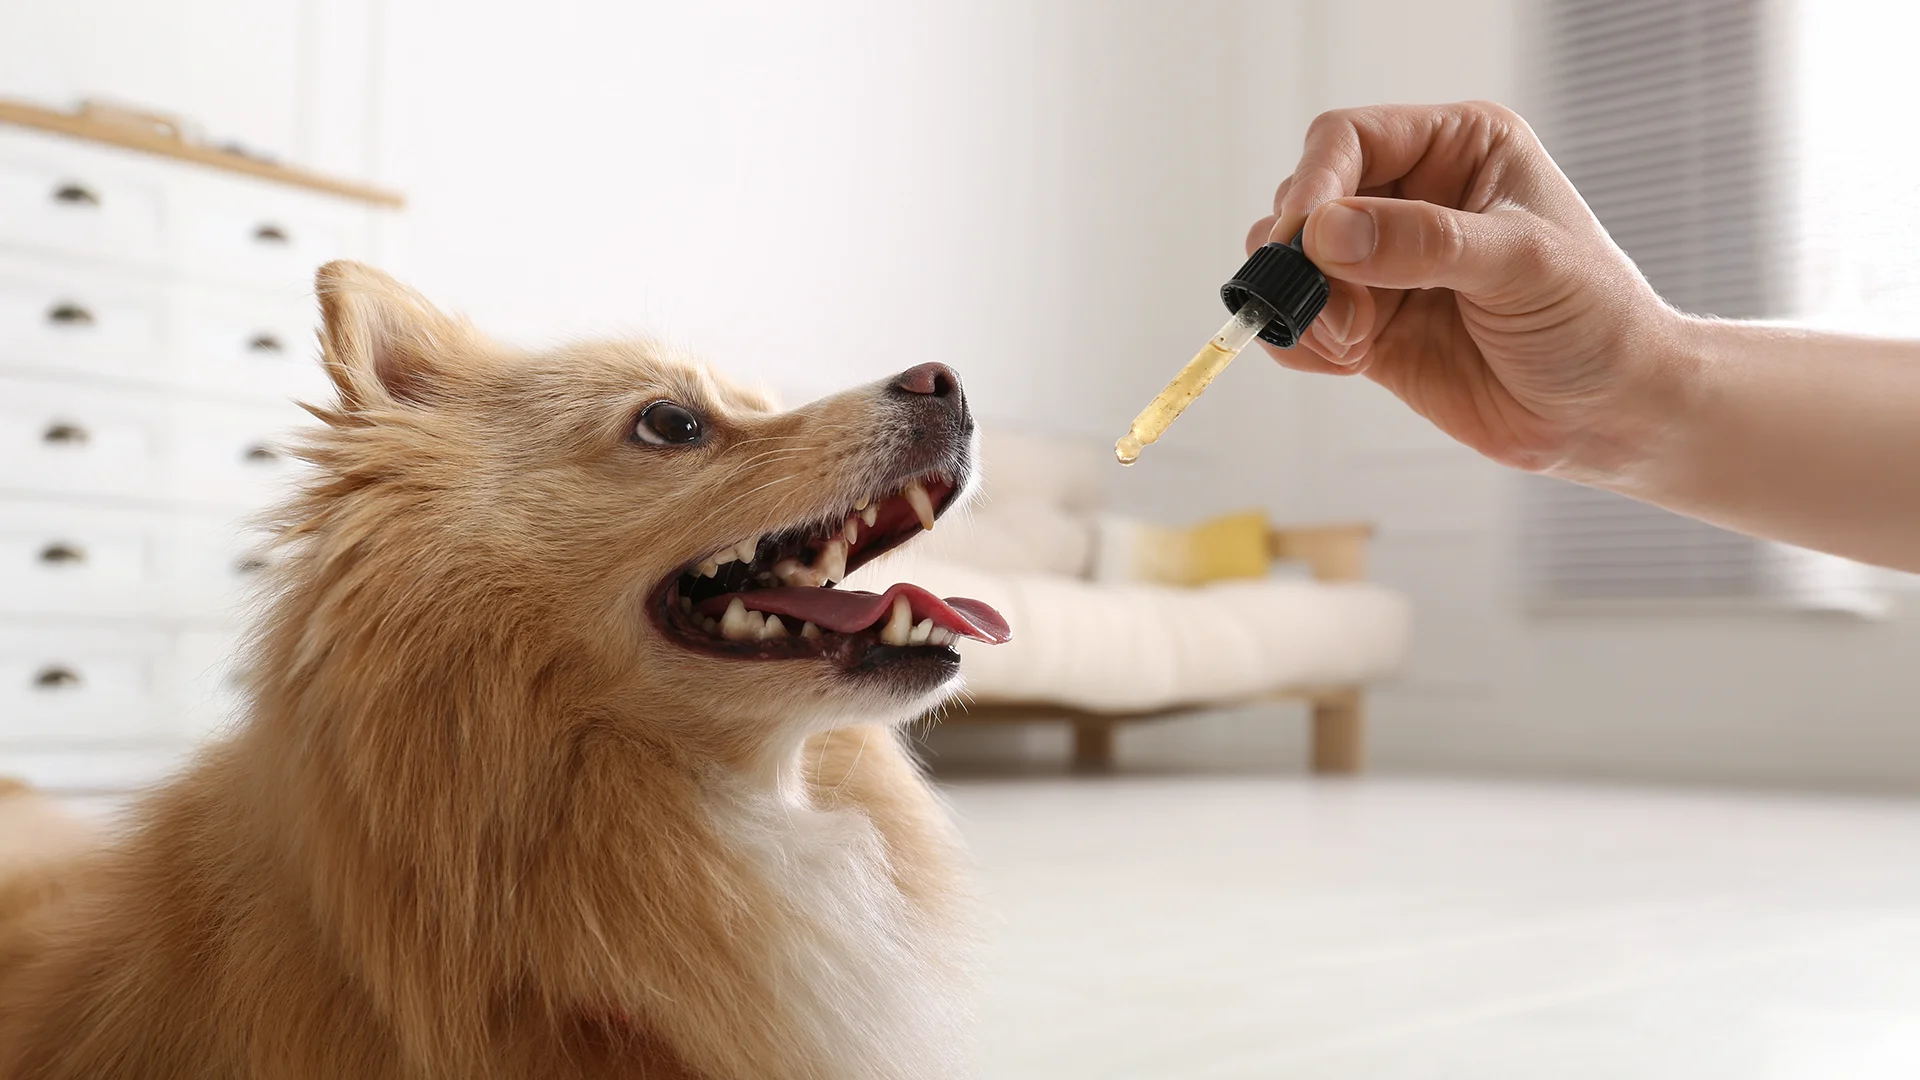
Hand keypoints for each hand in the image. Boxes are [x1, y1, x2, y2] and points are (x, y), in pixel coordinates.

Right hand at [1250, 101, 1687, 480]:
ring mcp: (1384, 265)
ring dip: (1303, 305)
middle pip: (1306, 200)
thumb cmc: (1594, 321)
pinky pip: (1299, 324)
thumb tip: (1326, 233)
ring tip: (1354, 341)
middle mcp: (1411, 197)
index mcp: (1456, 149)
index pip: (1348, 140)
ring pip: (1290, 264)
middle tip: (1341, 308)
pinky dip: (1302, 344)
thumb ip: (1424, 242)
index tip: (1305, 239)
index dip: (1316, 183)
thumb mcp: (1521, 263)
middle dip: (1305, 256)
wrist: (1608, 413)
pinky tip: (1350, 361)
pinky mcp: (1368, 327)